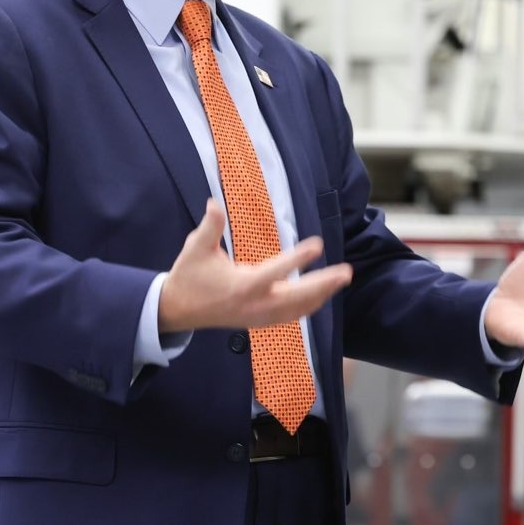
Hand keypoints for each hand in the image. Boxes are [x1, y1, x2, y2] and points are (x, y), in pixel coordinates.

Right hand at [157, 199, 352, 333]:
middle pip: (296, 297)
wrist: (177, 311)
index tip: (318, 245)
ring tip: (341, 280)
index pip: (275, 271)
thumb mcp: (195, 248)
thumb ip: (209, 226)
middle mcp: (254, 304)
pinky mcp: (259, 322)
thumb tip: (213, 203)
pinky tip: (322, 296)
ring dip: (321, 295)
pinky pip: (290, 316)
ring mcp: (258, 316)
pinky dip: (308, 306)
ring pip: (297, 309)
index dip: (298, 258)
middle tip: (345, 272)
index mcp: (241, 286)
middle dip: (323, 284)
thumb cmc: (189, 276)